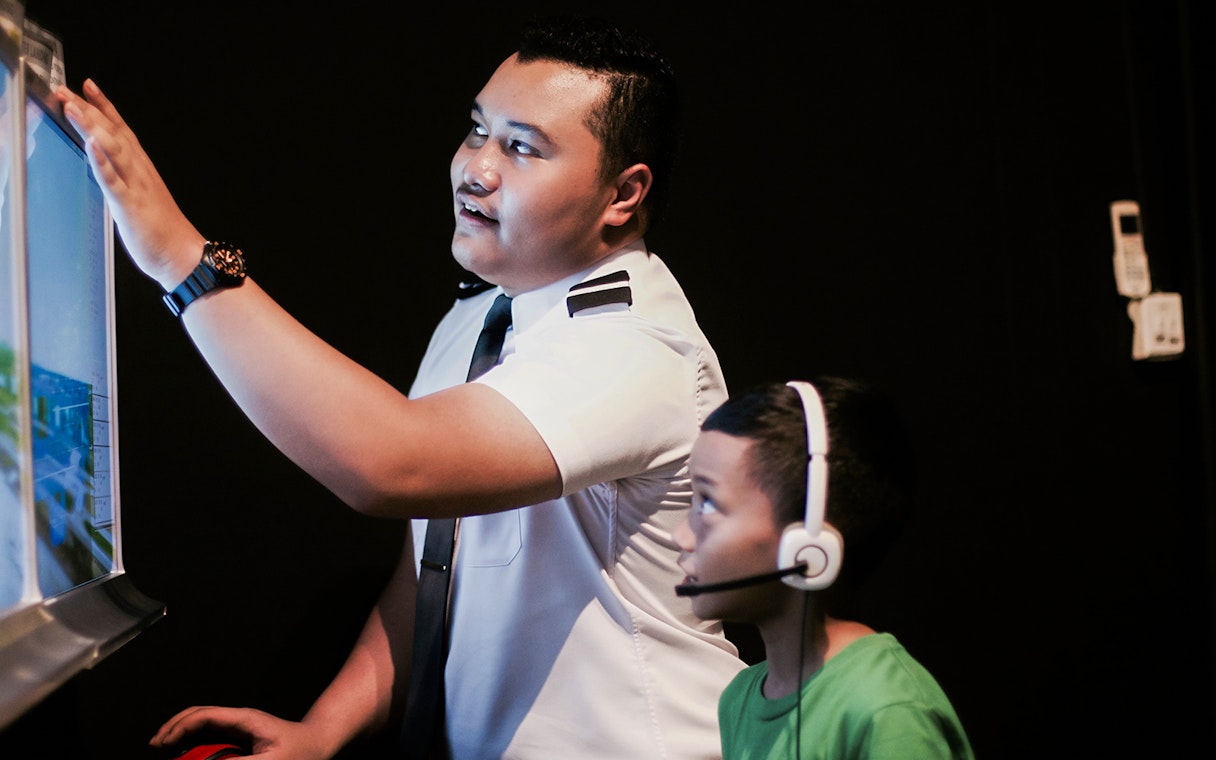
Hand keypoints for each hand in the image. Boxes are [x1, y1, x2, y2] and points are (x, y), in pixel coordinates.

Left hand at [54, 79, 205, 290]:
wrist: (184, 257)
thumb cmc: (165, 234)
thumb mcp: (143, 201)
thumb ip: (127, 182)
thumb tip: (110, 171)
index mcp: (144, 172)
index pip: (122, 132)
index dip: (104, 108)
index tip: (88, 88)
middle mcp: (141, 174)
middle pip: (113, 134)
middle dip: (89, 110)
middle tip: (65, 90)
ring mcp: (136, 188)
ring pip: (113, 150)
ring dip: (91, 126)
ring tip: (72, 107)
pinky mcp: (131, 207)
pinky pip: (114, 181)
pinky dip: (101, 161)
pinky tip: (91, 144)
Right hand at [150, 705, 334, 759]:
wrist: (316, 741)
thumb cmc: (299, 750)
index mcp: (245, 719)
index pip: (206, 715)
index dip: (181, 726)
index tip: (164, 742)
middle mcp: (239, 718)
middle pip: (199, 713)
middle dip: (174, 726)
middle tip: (155, 745)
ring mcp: (238, 725)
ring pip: (202, 721)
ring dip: (181, 731)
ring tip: (163, 747)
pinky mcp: (240, 734)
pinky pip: (211, 732)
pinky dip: (193, 739)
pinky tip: (183, 751)